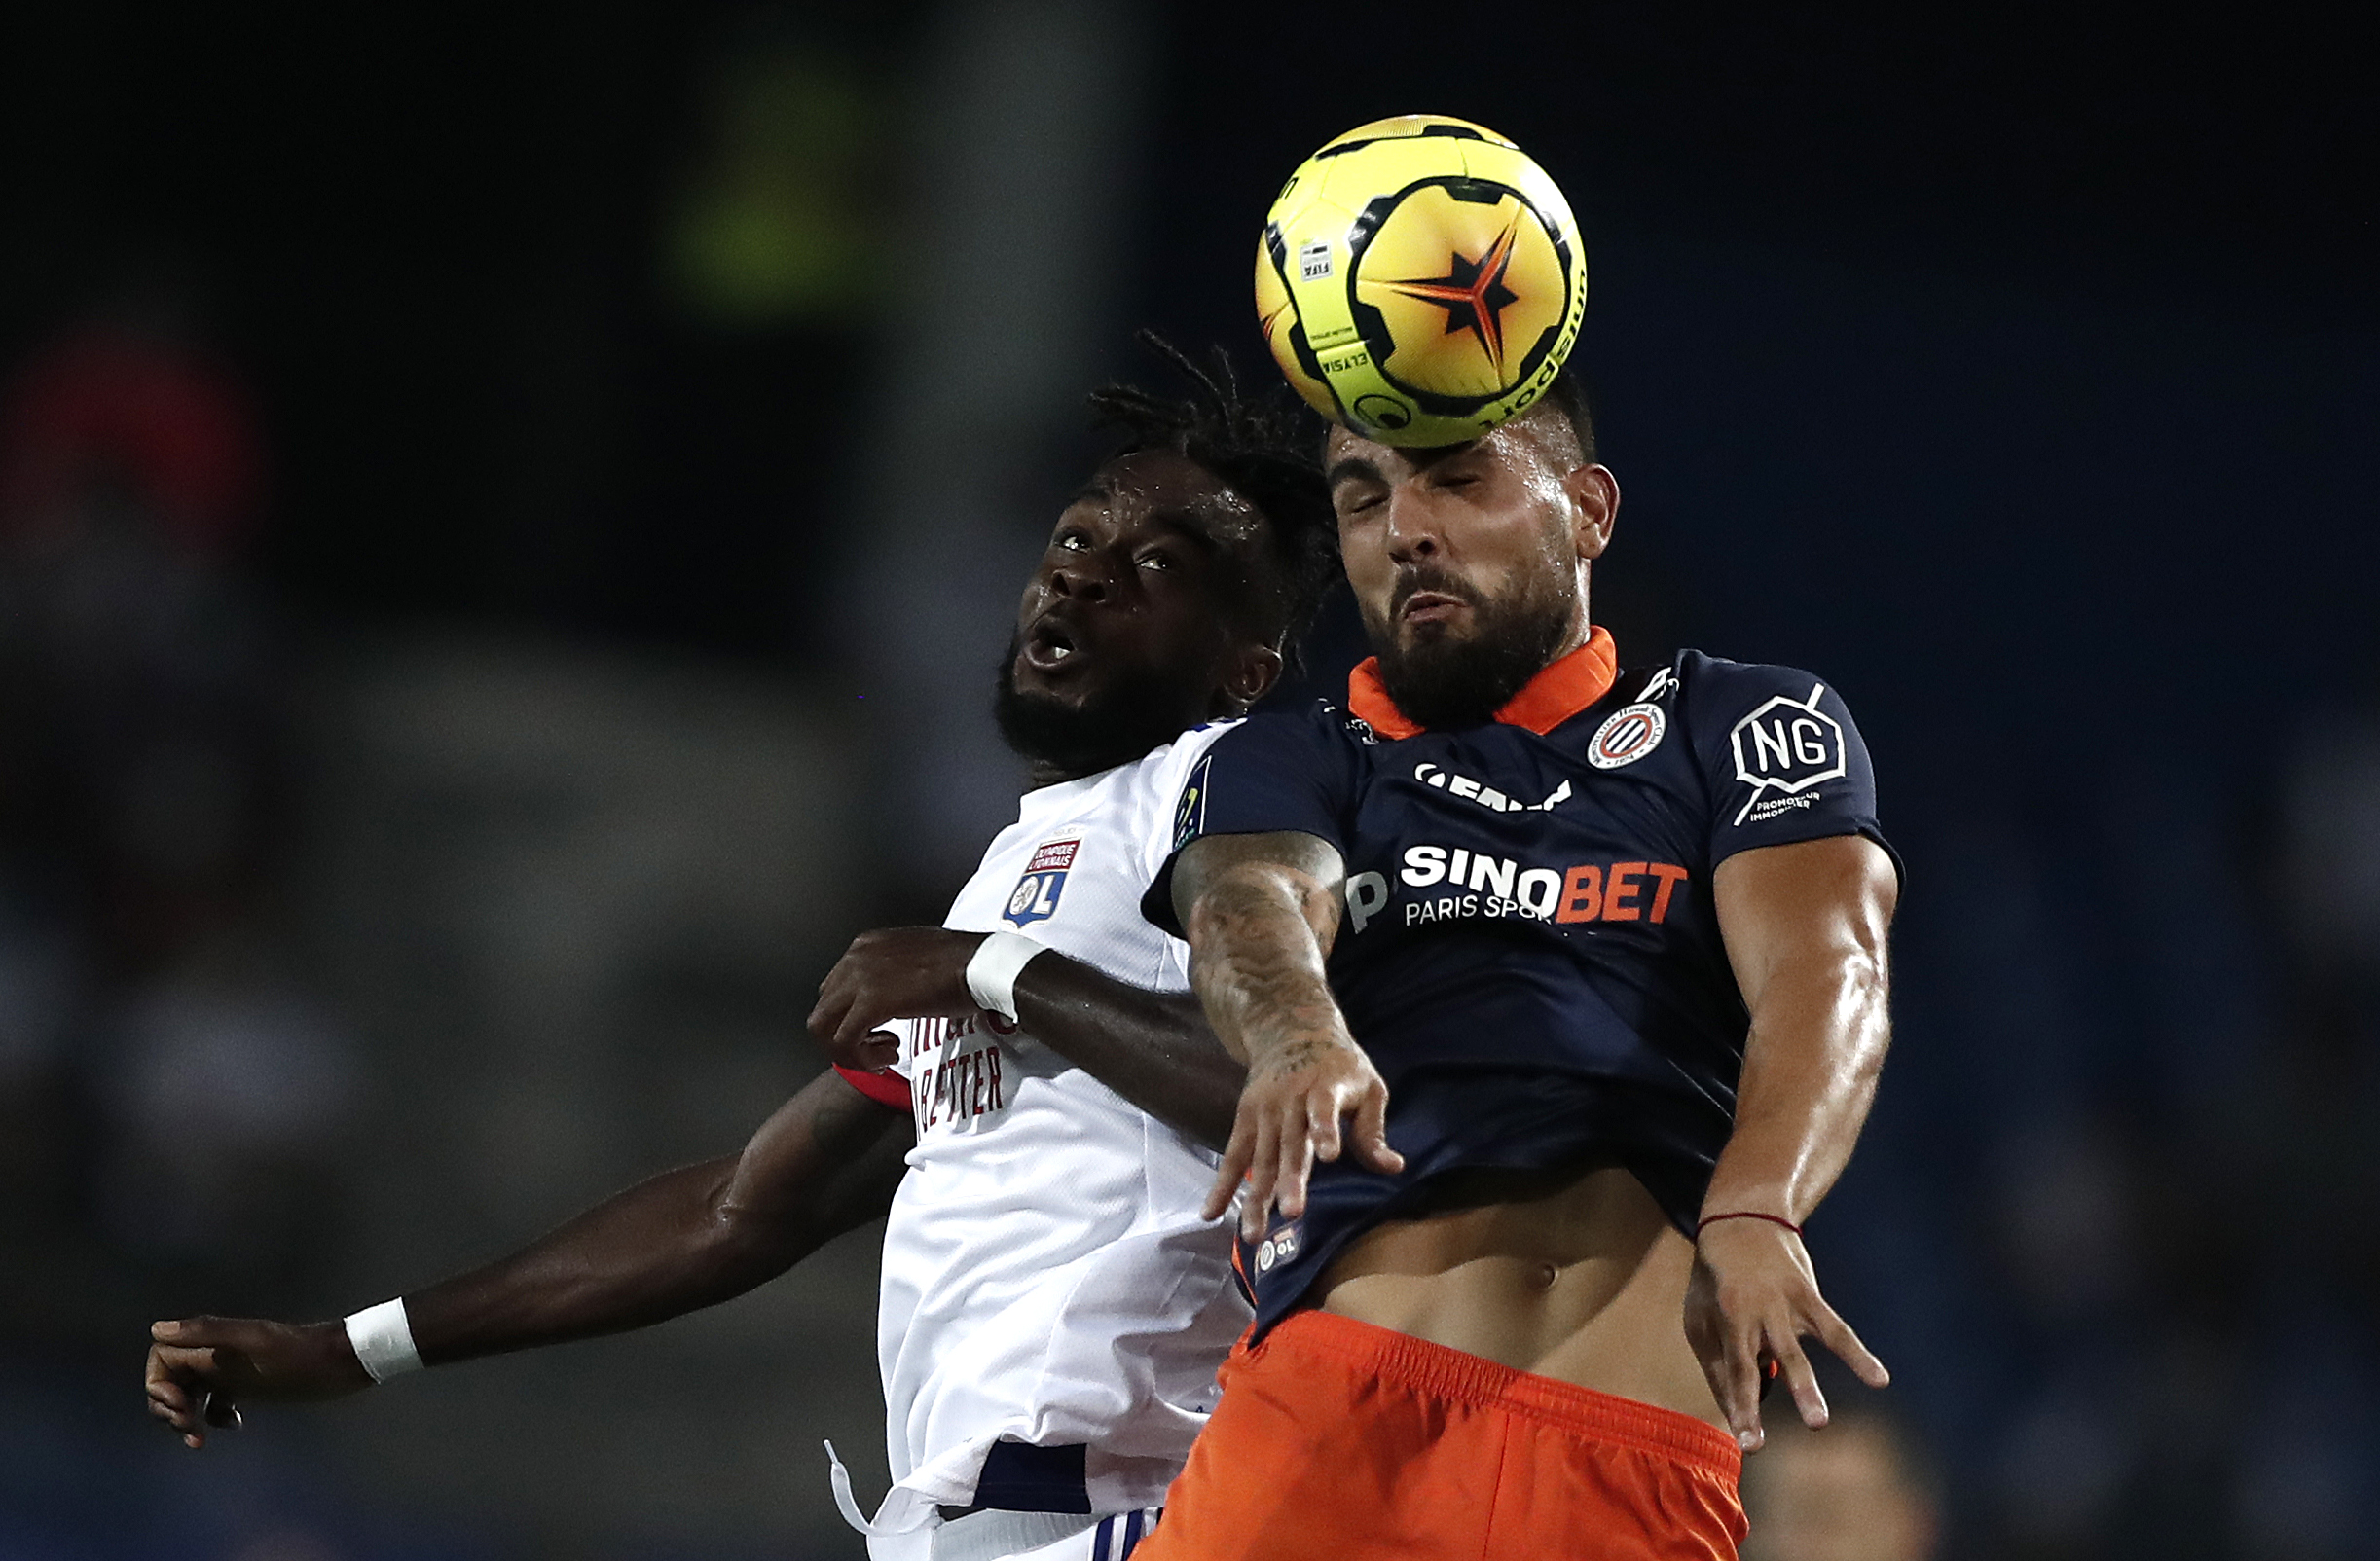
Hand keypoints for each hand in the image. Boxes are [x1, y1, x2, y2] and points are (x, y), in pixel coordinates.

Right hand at [145, 1316, 373, 1448]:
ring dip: (185, 1418)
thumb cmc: (300, 1354)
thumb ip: (208, 1332)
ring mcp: (230, 1370)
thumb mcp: (254, 1343)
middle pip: (169, 1379)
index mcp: (213, 1340)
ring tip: (200, 1439)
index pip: (161, 1358)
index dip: (159, 1385)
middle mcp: (216, 1353)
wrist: (340, 1364)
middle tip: (190, 1429)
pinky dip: (211, 1418)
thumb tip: (157, 1328)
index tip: (181, 1407)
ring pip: (187, 1394)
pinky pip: (212, 1403)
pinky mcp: (246, 1386)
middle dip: (168, 1407)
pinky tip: (235, 1424)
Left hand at [808, 928, 986, 1071]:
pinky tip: (889, 1057)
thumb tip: (893, 997)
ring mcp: (859, 979)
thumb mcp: (918, 960)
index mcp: (866, 946)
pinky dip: (861, 1057)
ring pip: (823, 1027)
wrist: (981, 965)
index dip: (852, 1018)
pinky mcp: (871, 1003)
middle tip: (878, 1049)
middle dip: (845, 1037)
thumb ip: (896, 974)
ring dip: (849, 1050)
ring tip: (882, 1055)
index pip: (835, 989)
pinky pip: (845, 1041)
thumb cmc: (963, 963)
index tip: (880, 1033)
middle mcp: (855, 958)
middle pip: (823, 1009)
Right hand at [1202, 1036, 1403, 1238]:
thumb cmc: (1340, 1067)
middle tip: (1292, 1214)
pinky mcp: (1245, 1119)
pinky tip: (1210, 1214)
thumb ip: (1373, 1131)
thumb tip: (1394, 1168)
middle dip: (1290, 1181)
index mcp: (1325, 1087)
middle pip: (1290, 1145)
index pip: (1325, 1110)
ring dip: (1256, 1197)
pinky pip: (1233, 1156)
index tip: (1329, 1156)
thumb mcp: (1367, 1087)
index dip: (1326, 1131)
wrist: (1291, 1029)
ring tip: (1253, 1233)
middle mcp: (1290, 1101)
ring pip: (1260, 1159)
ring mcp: (1264, 1111)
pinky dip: (1222, 1185)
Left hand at [1683, 1218, 1887, 1452]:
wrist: (1742, 1220)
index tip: (1749, 1443)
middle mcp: (1751, 1315)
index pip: (1731, 1371)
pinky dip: (1858, 1354)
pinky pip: (1836, 1330)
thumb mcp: (1701, 1316)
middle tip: (1760, 1446)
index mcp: (1723, 1321)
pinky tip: (1879, 1380)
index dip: (1739, 1407)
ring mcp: (1781, 1305)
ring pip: (1798, 1350)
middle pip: (1755, 1364)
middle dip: (1755, 1402)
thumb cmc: (1716, 1281)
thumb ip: (1718, 1363)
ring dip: (1806, 1388)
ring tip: (1819, 1424)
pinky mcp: (1808, 1297)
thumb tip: (1737, 1408)